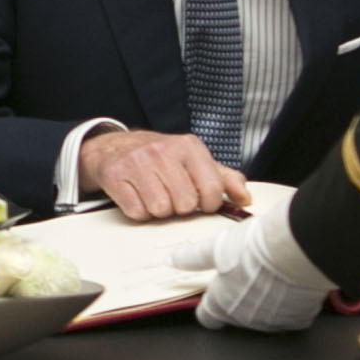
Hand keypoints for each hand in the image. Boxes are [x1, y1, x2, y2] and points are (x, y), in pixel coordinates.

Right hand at [79, 127, 251, 222]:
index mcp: (188, 146)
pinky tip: (138, 196)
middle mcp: (163, 151)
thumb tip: (245, 197)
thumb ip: (222, 178)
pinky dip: (139, 211)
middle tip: (172, 196)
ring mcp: (138, 163)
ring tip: (154, 194)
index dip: (208, 204)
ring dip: (158, 210)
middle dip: (180, 207)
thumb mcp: (193, 160)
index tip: (200, 202)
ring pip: (161, 210)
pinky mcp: (117, 177)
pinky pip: (137, 212)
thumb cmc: (159, 157)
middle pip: (185, 204)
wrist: (114, 147)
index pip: (211, 189)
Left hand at [172, 200, 334, 331]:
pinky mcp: (299, 319)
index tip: (214, 291)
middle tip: (248, 274)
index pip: (207, 317)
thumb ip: (194, 257)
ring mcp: (274, 322)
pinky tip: (291, 283)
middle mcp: (246, 320)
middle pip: (236, 316)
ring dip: (265, 302)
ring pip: (264, 317)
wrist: (300, 248)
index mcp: (222, 304)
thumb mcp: (217, 247)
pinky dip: (290, 303)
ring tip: (271, 276)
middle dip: (239, 299)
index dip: (209, 305)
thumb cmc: (257, 247)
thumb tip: (173, 260)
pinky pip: (291, 315)